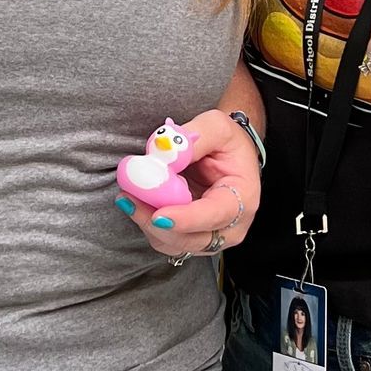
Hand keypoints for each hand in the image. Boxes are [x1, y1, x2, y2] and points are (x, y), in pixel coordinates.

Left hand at [120, 108, 260, 260]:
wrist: (229, 155)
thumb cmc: (228, 143)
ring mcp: (209, 236)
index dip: (186, 219)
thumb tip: (165, 151)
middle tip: (130, 198)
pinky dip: (147, 223)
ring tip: (128, 196)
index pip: (215, 215)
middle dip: (156, 222)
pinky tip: (136, 202)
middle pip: (191, 239)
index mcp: (242, 199)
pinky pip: (164, 239)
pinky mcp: (190, 237)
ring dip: (146, 222)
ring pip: (173, 244)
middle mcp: (229, 226)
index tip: (160, 215)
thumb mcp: (218, 126)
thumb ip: (194, 137)